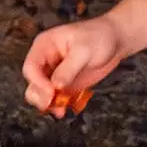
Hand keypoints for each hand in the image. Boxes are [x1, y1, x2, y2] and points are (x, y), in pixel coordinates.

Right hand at [22, 0, 146, 115]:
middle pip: (33, 83)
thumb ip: (68, 68)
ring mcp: (55, 74)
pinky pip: (56, 99)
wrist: (115, 41)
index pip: (31, 67)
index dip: (37, 82)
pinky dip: (59, 106)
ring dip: (49, 104)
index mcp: (45, 45)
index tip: (51, 92)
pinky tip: (67, 110)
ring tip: (60, 110)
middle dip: (40, 96)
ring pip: (42, 94)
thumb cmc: (99, 36)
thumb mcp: (83, 50)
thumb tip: (56, 85)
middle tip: (53, 103)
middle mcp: (46, 60)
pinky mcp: (65, 84)